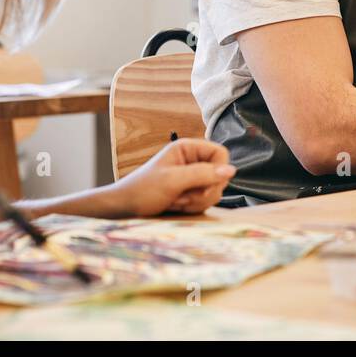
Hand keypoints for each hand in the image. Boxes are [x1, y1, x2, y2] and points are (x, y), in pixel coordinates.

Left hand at [100, 139, 234, 216]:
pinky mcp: (191, 193)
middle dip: (204, 191)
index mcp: (188, 149)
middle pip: (220, 175)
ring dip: (197, 201)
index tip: (204, 185)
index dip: (218, 170)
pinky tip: (176, 206)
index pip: (220, 154)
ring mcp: (193, 178)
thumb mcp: (172, 180)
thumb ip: (202, 174)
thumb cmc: (142, 189)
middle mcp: (193, 161)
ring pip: (214, 190)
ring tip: (175, 201)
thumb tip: (232, 170)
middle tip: (182, 196)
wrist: (124, 207)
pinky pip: (206, 201)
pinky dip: (194, 207)